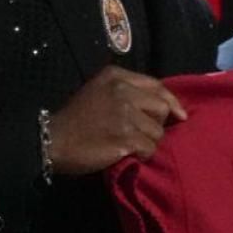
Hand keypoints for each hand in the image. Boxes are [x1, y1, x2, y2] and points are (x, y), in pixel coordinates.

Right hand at [46, 65, 187, 177]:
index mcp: (116, 76)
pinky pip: (150, 148)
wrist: (53, 140)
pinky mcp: (125, 136)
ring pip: (158, 131)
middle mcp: (123, 91)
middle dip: (156, 123)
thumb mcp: (98, 92)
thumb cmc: (76, 119)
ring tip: (130, 146)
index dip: (172, 102)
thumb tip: (164, 105)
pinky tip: (129, 155)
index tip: (179, 116)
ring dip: (148, 142)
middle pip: (162, 107)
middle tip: (141, 134)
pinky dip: (143, 155)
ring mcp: (125, 113)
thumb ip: (127, 91)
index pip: (157, 86)